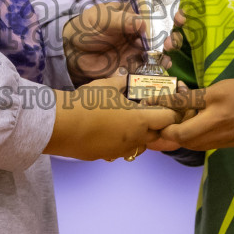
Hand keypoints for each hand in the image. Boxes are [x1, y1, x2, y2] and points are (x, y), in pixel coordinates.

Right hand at [43, 73, 178, 161]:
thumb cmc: (87, 103)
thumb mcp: (106, 85)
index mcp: (140, 120)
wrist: (62, 125)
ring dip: (140, 136)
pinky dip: (122, 143)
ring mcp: (121, 150)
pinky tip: (110, 132)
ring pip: (140, 146)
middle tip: (147, 113)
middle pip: (157, 135)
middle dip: (156, 125)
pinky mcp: (107, 156)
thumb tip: (127, 77)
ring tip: (128, 124)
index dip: (170, 112)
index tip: (165, 106)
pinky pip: (122, 151)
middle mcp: (135, 138)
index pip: (168, 119)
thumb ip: (121, 82)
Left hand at [62, 1, 185, 84]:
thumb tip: (142, 21)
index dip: (171, 14)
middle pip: (163, 35)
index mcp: (134, 16)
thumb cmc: (86, 27)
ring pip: (158, 52)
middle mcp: (140, 33)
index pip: (157, 13)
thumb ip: (122, 20)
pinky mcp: (132, 66)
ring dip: (166, 54)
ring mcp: (137, 50)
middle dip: (171, 38)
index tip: (179, 17)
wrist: (71, 51)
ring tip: (166, 57)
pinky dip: (155, 70)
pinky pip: (148, 69)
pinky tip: (159, 69)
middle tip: (171, 42)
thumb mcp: (102, 19)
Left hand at [143, 78, 233, 151]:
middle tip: (160, 124)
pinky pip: (205, 144)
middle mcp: (214, 134)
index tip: (150, 115)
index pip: (179, 125)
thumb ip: (196, 98)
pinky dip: (194, 139)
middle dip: (168, 135)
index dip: (163, 122)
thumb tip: (173, 102)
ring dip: (180, 138)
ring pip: (193, 144)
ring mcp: (222, 142)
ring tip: (173, 126)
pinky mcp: (228, 145)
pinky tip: (193, 128)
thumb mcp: (220, 89)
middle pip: (183, 140)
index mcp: (212, 118)